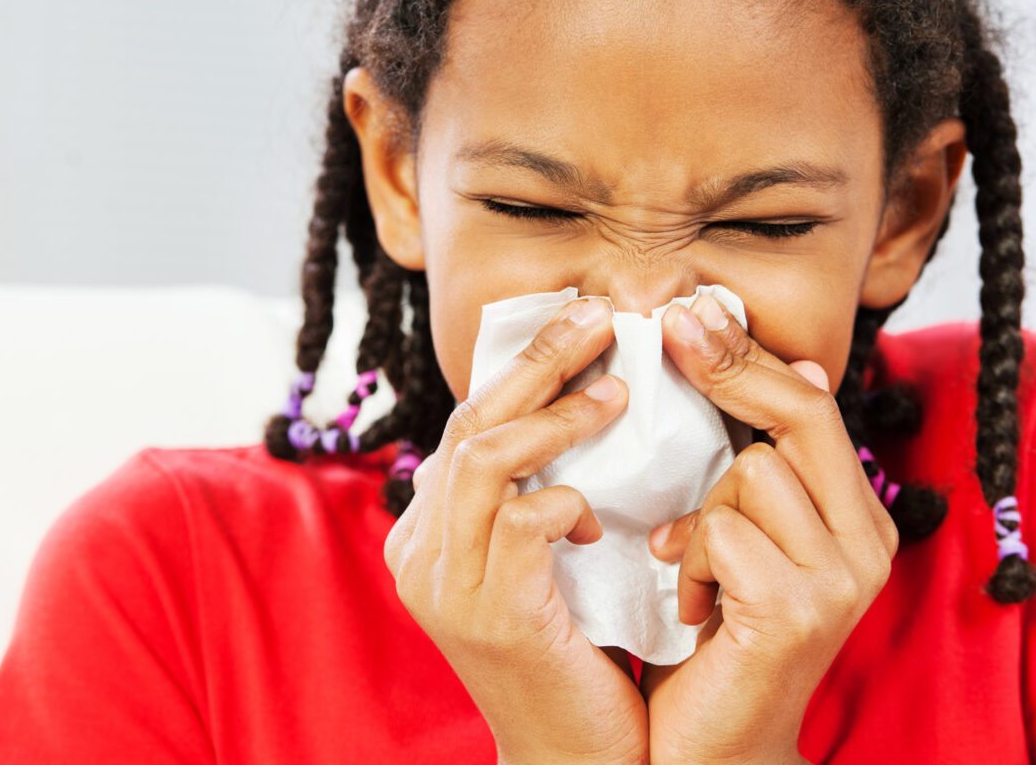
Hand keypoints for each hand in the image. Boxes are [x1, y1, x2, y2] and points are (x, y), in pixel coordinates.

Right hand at [383, 297, 649, 764]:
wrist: (576, 759)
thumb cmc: (577, 652)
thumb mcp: (547, 559)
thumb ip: (541, 491)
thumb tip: (589, 397)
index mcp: (427, 533)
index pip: (466, 424)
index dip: (521, 366)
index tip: (581, 321)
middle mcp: (418, 552)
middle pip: (468, 421)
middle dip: (536, 360)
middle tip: (597, 316)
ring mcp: (443, 583)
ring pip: (484, 457)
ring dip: (555, 416)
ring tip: (617, 393)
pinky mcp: (486, 612)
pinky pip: (524, 522)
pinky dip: (568, 502)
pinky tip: (600, 518)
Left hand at [641, 294, 897, 764]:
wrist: (714, 749)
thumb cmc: (717, 636)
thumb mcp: (739, 539)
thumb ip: (758, 469)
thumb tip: (794, 366)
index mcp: (855, 516)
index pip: (813, 403)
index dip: (749, 351)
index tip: (692, 309)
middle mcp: (867, 542)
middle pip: (801, 412)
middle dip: (727, 366)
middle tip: (667, 326)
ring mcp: (841, 578)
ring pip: (749, 470)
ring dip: (698, 514)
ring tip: (689, 569)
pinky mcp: (799, 611)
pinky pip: (721, 530)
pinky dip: (689, 561)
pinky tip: (693, 607)